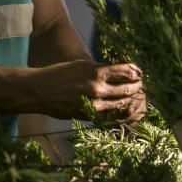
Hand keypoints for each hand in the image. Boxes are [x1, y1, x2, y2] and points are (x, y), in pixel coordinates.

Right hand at [28, 60, 145, 122]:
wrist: (40, 91)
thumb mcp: (81, 65)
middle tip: (141, 86)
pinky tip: (121, 109)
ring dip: (130, 101)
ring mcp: (94, 105)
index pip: (126, 72)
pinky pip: (109, 116)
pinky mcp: (89, 116)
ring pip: (121, 104)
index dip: (136, 73)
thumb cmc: (60, 74)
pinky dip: (118, 112)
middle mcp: (98, 89)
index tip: (140, 73)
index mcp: (97, 73)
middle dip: (137, 87)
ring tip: (134, 97)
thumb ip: (101, 69)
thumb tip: (120, 71)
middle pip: (127, 89)